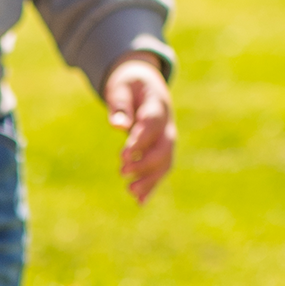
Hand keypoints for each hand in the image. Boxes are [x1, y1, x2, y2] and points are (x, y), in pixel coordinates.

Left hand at [103, 52, 174, 204]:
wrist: (145, 85)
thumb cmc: (129, 86)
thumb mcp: (121, 88)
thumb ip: (120, 105)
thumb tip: (117, 124)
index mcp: (157, 105)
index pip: (152, 125)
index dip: (140, 141)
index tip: (123, 156)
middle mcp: (167, 124)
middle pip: (163, 147)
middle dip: (145, 162)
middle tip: (122, 171)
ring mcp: (167, 138)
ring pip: (165, 162)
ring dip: (150, 178)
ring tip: (131, 192)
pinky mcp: (162, 150)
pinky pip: (161, 169)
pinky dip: (152, 185)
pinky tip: (140, 200)